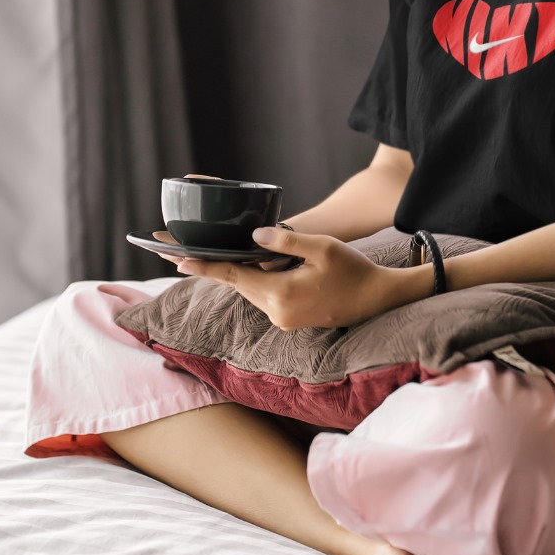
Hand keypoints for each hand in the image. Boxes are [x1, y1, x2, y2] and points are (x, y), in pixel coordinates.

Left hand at [169, 226, 420, 329]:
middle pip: (237, 284)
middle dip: (212, 267)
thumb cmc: (353, 270)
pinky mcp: (289, 318)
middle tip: (180, 254)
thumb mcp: (322, 247)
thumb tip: (254, 235)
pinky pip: (263, 295)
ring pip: (249, 290)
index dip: (204, 266)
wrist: (377, 299)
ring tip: (208, 257)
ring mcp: (282, 318)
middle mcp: (276, 311)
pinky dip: (252, 281)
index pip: (233, 276)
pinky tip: (247, 267)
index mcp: (280, 293)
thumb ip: (287, 241)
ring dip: (234, 274)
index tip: (177, 259)